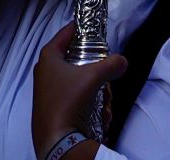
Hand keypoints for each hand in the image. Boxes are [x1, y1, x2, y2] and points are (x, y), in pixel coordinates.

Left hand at [32, 22, 123, 156]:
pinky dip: (90, 106)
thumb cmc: (69, 100)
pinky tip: (100, 116)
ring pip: (81, 83)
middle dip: (98, 73)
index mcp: (49, 57)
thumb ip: (111, 64)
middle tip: (106, 82)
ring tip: (105, 105)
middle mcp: (46, 71)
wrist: (57, 141)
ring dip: (98, 93)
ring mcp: (49, 91)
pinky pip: (76, 99)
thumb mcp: (93, 77)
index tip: (96, 28)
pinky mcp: (54, 108)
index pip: (65, 33)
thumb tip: (123, 61)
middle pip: (78, 61)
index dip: (81, 28)